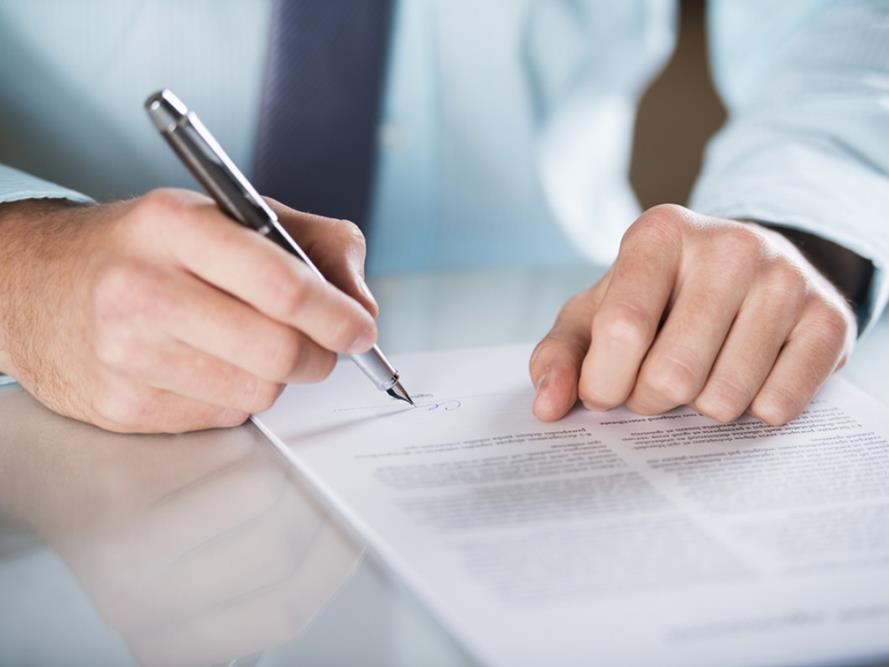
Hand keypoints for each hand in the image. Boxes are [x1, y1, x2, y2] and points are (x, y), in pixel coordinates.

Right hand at [0, 189, 378, 432]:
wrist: (32, 284)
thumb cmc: (144, 247)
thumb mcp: (226, 214)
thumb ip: (312, 242)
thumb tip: (361, 304)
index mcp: (175, 226)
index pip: (281, 285)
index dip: (336, 315)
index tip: (360, 329)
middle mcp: (143, 290)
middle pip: (278, 351)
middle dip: (319, 355)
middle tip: (322, 346)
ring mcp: (126, 355)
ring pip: (257, 393)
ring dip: (275, 376)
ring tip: (250, 344)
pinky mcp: (122, 406)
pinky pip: (222, 418)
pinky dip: (234, 396)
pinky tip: (207, 365)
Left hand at [531, 205, 856, 425]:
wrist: (747, 270)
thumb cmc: (657, 298)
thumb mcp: (596, 313)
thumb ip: (560, 355)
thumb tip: (547, 407)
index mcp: (659, 234)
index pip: (622, 331)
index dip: (604, 383)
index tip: (604, 391)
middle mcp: (729, 244)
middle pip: (671, 376)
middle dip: (651, 400)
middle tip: (656, 382)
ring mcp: (786, 278)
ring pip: (723, 400)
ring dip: (700, 408)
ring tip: (702, 372)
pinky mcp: (830, 318)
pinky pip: (777, 406)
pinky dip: (752, 411)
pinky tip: (748, 376)